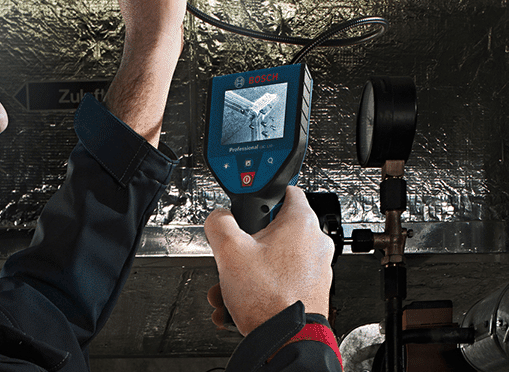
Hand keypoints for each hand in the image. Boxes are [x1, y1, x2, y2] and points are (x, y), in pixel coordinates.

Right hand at [204, 186, 333, 335]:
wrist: (286, 341)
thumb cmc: (269, 298)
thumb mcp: (229, 250)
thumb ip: (219, 223)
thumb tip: (218, 217)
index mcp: (301, 222)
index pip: (285, 190)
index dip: (264, 194)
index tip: (251, 202)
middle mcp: (314, 243)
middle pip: (273, 229)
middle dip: (246, 243)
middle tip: (233, 252)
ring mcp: (314, 268)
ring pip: (273, 258)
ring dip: (248, 270)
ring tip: (229, 285)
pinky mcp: (310, 290)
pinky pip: (279, 279)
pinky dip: (259, 286)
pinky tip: (238, 301)